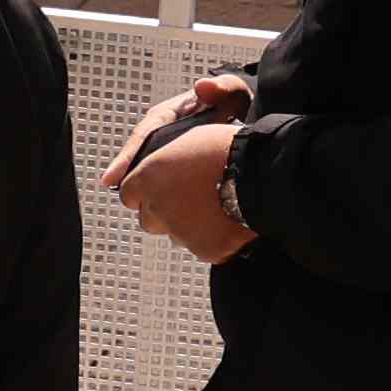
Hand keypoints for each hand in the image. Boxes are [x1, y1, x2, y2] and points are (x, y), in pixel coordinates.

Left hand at [110, 108, 252, 267]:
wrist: (261, 172)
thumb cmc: (228, 148)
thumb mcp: (187, 141)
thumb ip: (164, 163)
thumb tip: (162, 171)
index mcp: (147, 178)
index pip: (129, 195)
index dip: (144, 194)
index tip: (159, 191)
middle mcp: (157, 207)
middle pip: (149, 221)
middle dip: (164, 214)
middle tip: (191, 202)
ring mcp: (180, 232)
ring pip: (177, 236)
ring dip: (189, 227)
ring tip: (215, 210)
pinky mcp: (205, 249)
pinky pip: (205, 249)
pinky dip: (215, 240)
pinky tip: (231, 223)